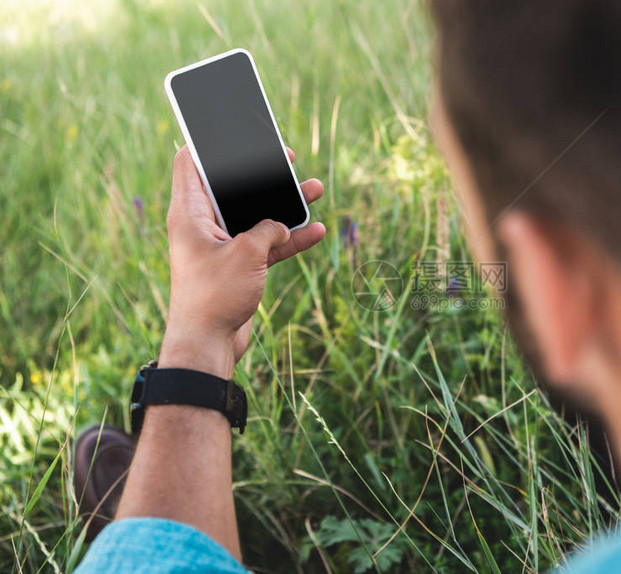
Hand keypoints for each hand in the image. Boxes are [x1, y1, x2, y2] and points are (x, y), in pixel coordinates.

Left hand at [159, 146, 325, 378]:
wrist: (208, 344)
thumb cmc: (214, 295)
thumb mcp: (246, 252)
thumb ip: (267, 229)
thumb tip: (280, 225)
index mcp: (190, 213)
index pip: (190, 163)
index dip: (208, 144)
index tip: (231, 132)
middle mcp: (203, 226)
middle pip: (232, 187)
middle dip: (260, 174)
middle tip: (285, 158)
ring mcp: (222, 246)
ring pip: (256, 216)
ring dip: (284, 205)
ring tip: (313, 189)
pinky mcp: (239, 267)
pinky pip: (267, 244)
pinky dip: (289, 238)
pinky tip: (317, 231)